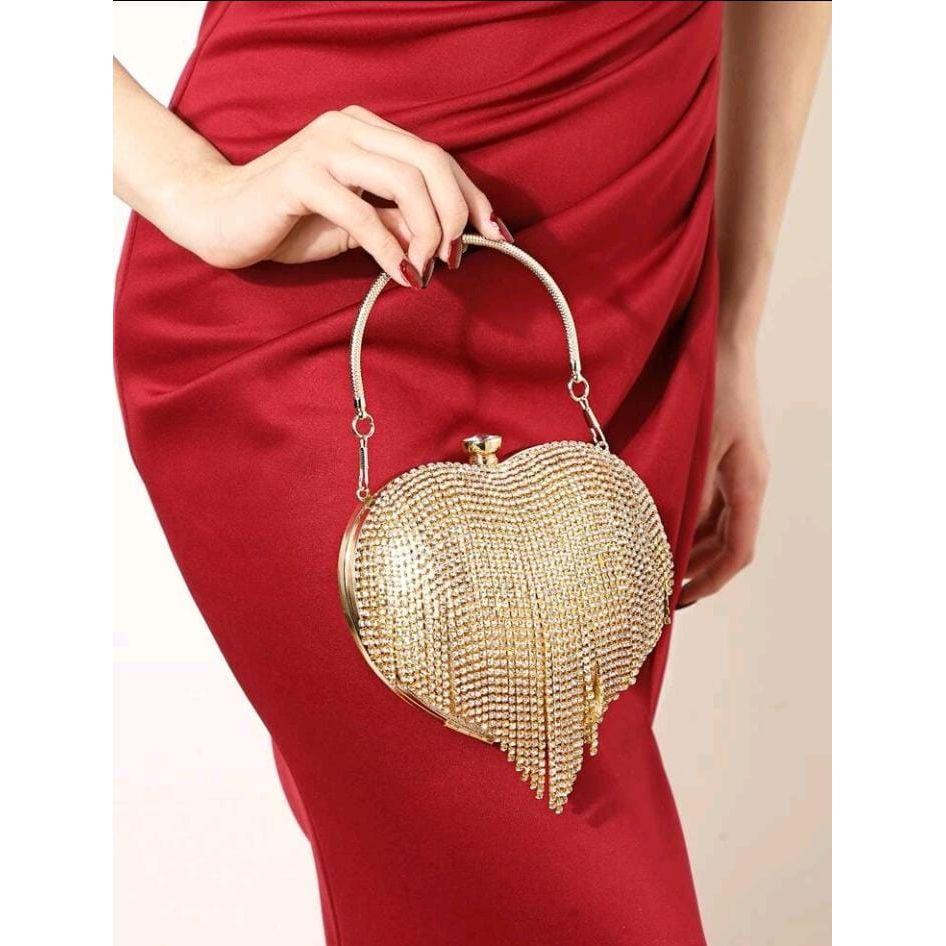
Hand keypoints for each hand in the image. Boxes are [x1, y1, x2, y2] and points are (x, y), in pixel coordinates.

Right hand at [161, 105, 509, 284]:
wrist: (218, 218)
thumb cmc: (289, 222)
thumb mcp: (358, 224)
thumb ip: (399, 221)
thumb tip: (446, 239)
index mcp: (366, 131)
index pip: (436, 157)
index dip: (472, 196)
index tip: (495, 234)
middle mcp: (348, 128)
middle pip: (430, 161)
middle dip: (457, 214)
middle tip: (457, 259)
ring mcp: (324, 147)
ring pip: (405, 180)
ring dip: (428, 231)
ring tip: (427, 268)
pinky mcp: (300, 176)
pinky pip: (363, 212)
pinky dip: (390, 248)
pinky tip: (399, 273)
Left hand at [680, 340, 769, 605]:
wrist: (724, 347)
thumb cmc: (712, 391)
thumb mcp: (697, 446)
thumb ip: (690, 492)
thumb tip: (676, 535)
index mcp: (748, 485)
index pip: (737, 552)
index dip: (711, 581)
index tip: (683, 600)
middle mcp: (747, 484)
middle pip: (729, 545)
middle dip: (700, 573)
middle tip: (666, 594)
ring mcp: (738, 472)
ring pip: (719, 527)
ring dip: (694, 550)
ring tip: (662, 568)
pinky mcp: (725, 458)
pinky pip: (711, 504)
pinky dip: (692, 523)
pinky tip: (666, 528)